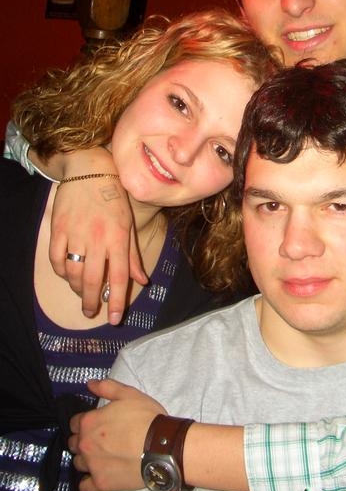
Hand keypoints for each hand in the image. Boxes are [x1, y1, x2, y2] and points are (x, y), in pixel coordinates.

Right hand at [48, 148, 146, 323]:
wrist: (91, 170)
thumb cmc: (115, 199)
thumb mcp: (130, 225)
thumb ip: (133, 256)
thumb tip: (142, 281)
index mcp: (119, 238)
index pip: (120, 277)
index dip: (118, 301)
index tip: (115, 319)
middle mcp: (98, 238)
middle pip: (93, 280)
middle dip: (93, 302)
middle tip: (92, 312)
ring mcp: (76, 234)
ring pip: (74, 273)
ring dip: (78, 289)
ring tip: (83, 294)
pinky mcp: (58, 229)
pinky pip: (57, 259)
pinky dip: (62, 272)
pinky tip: (69, 275)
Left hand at [70, 379, 164, 490]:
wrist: (161, 446)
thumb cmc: (146, 417)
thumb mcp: (129, 394)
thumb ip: (107, 387)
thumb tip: (89, 384)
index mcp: (89, 422)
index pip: (75, 423)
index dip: (85, 422)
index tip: (97, 423)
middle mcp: (85, 445)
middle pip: (74, 443)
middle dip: (83, 440)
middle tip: (100, 440)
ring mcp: (92, 466)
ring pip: (78, 463)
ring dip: (86, 459)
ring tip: (102, 457)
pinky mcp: (100, 483)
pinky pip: (84, 486)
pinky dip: (89, 481)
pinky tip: (98, 475)